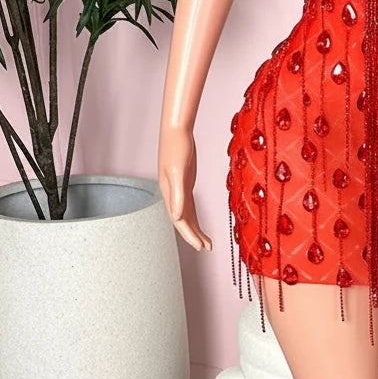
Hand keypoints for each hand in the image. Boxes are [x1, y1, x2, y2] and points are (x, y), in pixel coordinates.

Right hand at [157, 124, 212, 251]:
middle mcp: (173, 194)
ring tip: (206, 242)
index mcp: (170, 193)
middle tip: (207, 248)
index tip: (200, 247)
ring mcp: (179, 188)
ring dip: (195, 228)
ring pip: (187, 214)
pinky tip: (199, 223)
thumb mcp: (178, 172)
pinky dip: (194, 215)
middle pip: (183, 221)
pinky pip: (189, 204)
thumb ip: (177, 195)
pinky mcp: (185, 182)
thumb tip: (177, 217)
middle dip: (194, 236)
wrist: (176, 130)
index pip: (180, 221)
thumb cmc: (176, 147)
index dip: (190, 235)